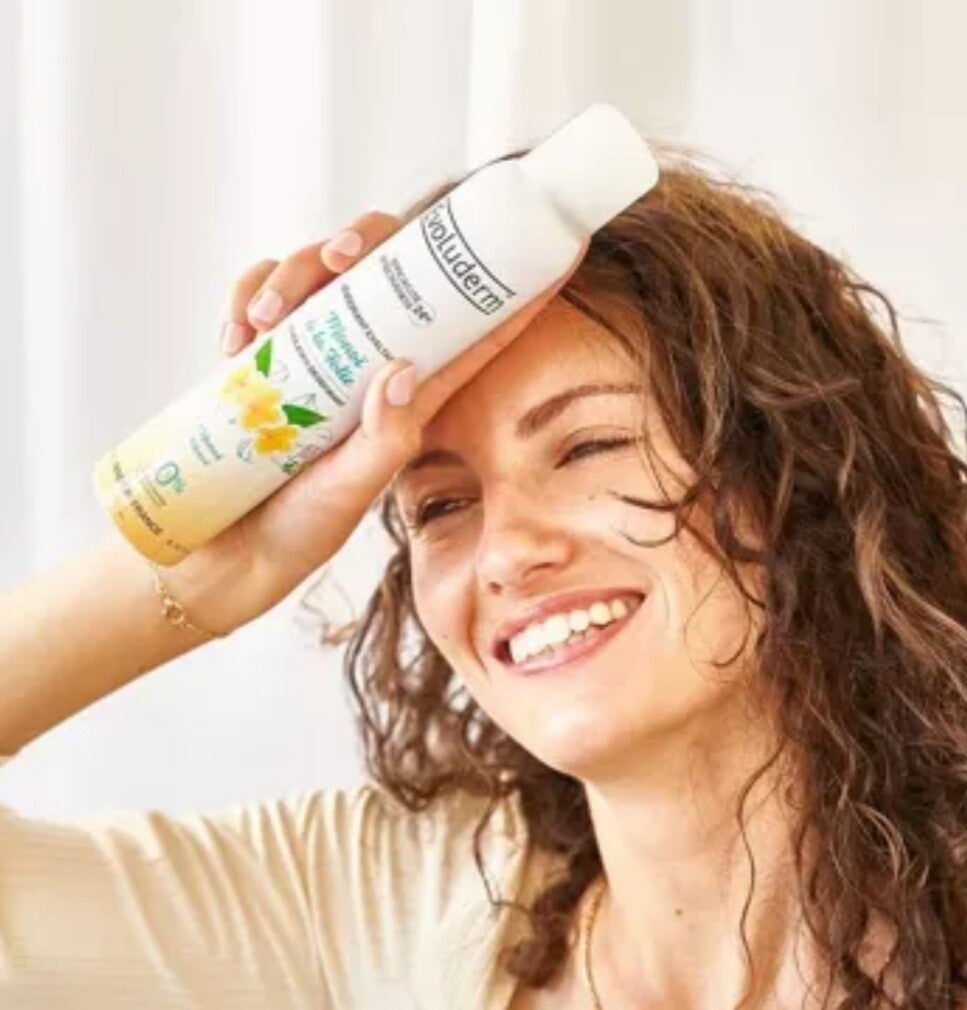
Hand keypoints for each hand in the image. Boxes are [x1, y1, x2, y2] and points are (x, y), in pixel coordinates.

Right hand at [165, 210, 587, 634]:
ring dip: (288, 276)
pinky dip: (244, 298)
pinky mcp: (259, 358)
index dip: (503, 299)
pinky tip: (233, 336)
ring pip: (314, 275)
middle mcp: (362, 366)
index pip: (464, 337)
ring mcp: (309, 357)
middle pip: (380, 274)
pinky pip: (256, 299)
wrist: (223, 552)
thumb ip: (383, 440)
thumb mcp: (352, 491)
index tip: (540, 259)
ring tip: (261, 322)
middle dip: (363, 245)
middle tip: (340, 257)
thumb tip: (402, 368)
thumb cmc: (299, 529)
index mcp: (405, 398)